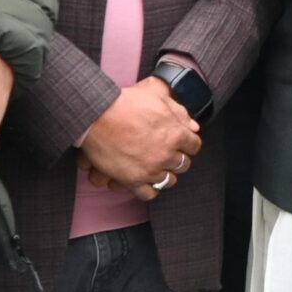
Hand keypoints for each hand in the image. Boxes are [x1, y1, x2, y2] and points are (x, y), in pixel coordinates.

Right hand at [79, 78, 202, 198]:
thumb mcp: (158, 98)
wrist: (97, 116)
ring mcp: (151, 170)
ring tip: (155, 166)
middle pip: (183, 164)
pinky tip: (145, 180)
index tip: (181, 142)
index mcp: (176, 134)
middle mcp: (167, 155)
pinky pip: (149, 193)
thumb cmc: (126, 104)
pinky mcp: (133, 180)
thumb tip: (193, 127)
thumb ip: (179, 113)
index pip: (194, 146)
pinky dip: (149, 188)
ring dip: (164, 173)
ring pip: (169, 180)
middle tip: (166, 152)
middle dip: (177, 158)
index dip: (187, 143)